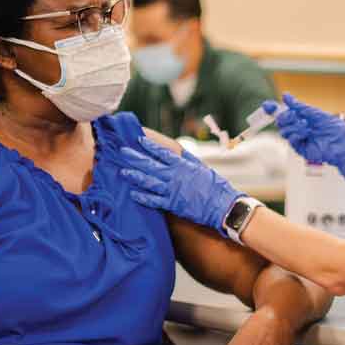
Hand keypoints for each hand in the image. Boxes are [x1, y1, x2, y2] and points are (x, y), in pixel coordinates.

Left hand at [118, 137, 242, 231]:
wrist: (221, 205)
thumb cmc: (215, 186)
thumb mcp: (202, 167)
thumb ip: (187, 158)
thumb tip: (178, 150)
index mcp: (182, 165)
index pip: (162, 152)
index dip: (149, 146)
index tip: (138, 139)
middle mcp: (174, 176)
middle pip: (150, 165)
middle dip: (135, 157)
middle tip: (122, 152)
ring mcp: (171, 190)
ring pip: (148, 181)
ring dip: (135, 176)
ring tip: (123, 171)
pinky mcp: (172, 204)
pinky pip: (154, 200)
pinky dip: (143, 197)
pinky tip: (133, 194)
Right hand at [266, 93, 344, 183]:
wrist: (343, 145)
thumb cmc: (334, 128)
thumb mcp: (315, 113)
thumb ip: (299, 106)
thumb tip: (286, 96)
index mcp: (304, 117)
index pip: (285, 112)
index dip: (274, 109)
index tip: (267, 105)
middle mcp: (300, 127)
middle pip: (281, 122)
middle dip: (284, 117)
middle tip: (292, 115)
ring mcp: (300, 138)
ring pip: (284, 131)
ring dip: (292, 126)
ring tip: (305, 126)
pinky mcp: (301, 149)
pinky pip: (291, 140)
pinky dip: (296, 135)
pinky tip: (305, 133)